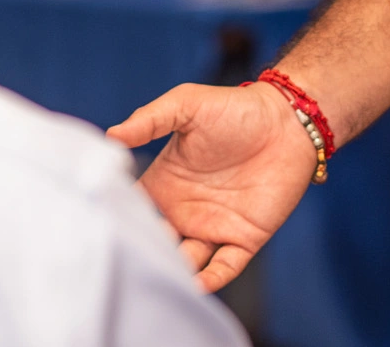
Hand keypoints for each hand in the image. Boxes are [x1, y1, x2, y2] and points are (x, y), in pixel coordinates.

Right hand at [108, 81, 319, 291]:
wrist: (287, 120)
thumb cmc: (234, 109)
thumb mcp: (187, 105)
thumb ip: (150, 119)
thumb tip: (111, 136)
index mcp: (163, 184)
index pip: (133, 209)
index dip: (119, 219)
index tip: (102, 229)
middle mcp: (183, 211)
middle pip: (155, 242)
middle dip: (142, 253)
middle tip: (127, 263)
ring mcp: (212, 227)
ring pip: (184, 261)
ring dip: (173, 271)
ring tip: (158, 279)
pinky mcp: (243, 239)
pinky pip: (223, 268)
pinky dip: (210, 280)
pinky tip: (197, 285)